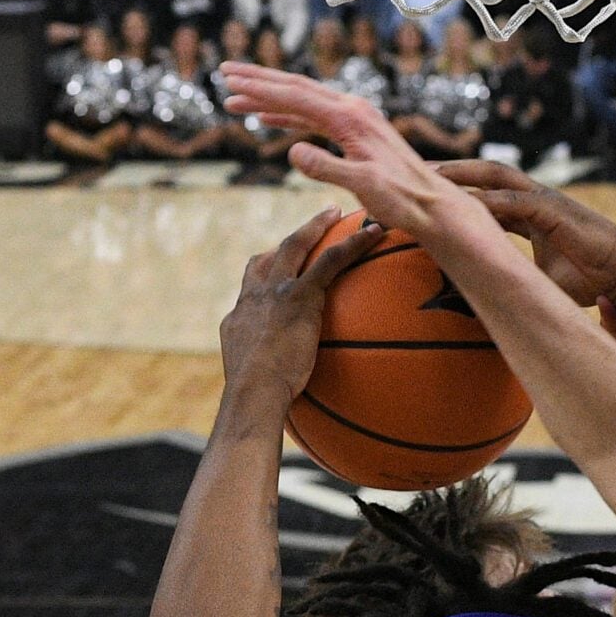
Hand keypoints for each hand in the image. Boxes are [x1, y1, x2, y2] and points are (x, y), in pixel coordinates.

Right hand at [216, 206, 384, 413]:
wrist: (252, 393)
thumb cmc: (255, 403)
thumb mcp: (254, 388)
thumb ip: (269, 381)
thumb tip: (281, 401)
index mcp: (241, 316)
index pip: (253, 284)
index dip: (266, 270)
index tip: (278, 263)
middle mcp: (255, 296)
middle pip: (272, 256)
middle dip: (294, 237)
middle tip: (314, 224)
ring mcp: (276, 292)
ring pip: (296, 246)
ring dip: (317, 225)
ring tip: (338, 213)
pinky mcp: (300, 296)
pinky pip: (330, 261)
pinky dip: (353, 244)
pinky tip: (374, 235)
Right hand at [218, 63, 455, 240]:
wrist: (431, 204)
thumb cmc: (402, 198)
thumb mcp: (363, 185)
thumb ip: (327, 168)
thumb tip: (292, 152)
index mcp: (349, 118)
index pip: (296, 96)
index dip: (260, 88)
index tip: (229, 81)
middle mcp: (351, 110)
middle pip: (296, 87)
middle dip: (258, 80)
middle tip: (224, 73)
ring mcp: (355, 119)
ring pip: (303, 101)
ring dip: (269, 99)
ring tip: (235, 100)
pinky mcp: (356, 132)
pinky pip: (314, 117)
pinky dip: (288, 116)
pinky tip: (269, 120)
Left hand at [433, 158, 615, 309]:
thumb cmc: (591, 280)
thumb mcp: (540, 281)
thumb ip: (513, 279)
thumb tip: (487, 299)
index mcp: (529, 213)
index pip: (485, 195)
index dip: (455, 192)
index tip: (423, 192)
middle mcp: (534, 200)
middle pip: (484, 175)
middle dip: (450, 169)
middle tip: (412, 170)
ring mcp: (545, 201)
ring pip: (496, 178)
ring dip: (461, 174)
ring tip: (427, 177)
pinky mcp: (556, 211)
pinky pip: (515, 203)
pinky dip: (488, 203)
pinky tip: (461, 205)